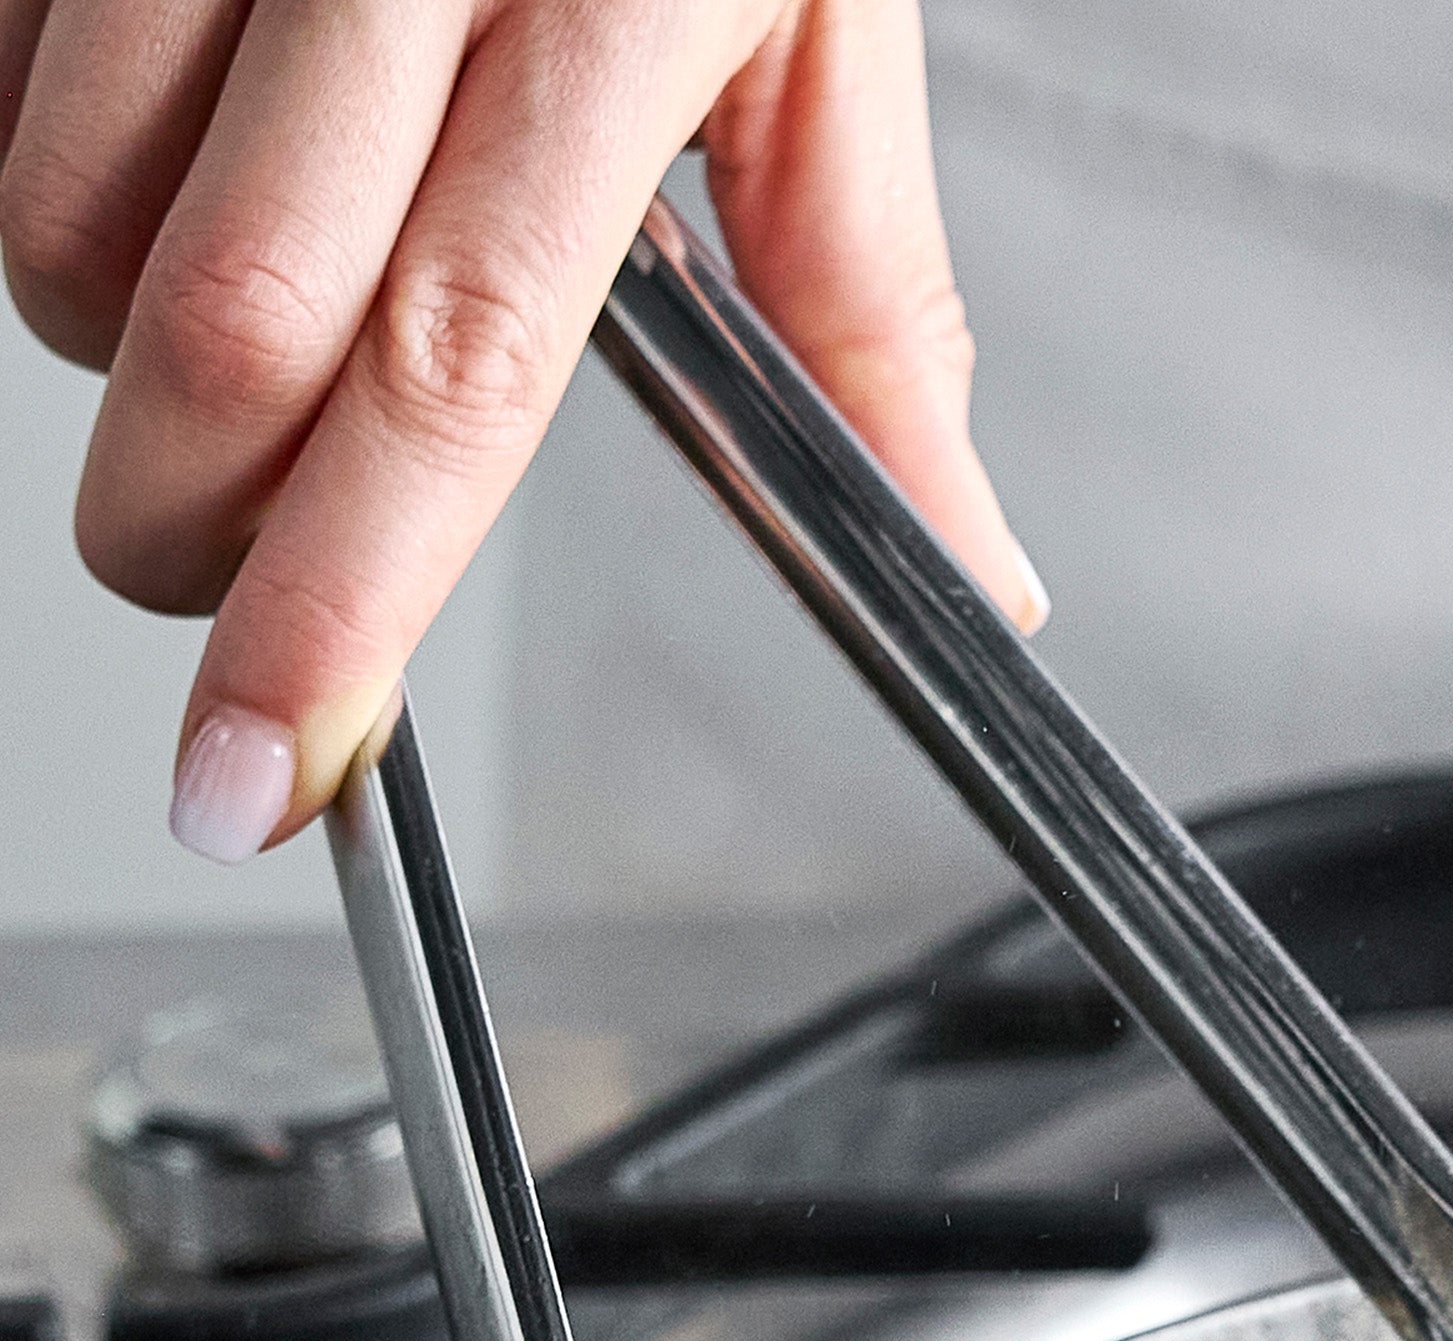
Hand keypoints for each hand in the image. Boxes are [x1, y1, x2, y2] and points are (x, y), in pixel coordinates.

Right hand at [0, 0, 1043, 863]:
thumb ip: (873, 320)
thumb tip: (973, 572)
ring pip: (67, 225)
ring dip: (123, 362)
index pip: (445, 384)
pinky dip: (63, 188)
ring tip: (240, 348)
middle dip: (199, 537)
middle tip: (230, 603)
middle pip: (219, 339)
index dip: (337, 612)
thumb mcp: (824, 41)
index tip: (268, 771)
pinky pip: (0, 85)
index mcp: (596, 17)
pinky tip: (178, 171)